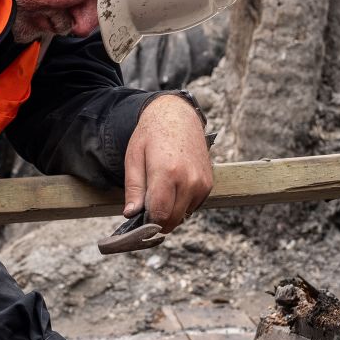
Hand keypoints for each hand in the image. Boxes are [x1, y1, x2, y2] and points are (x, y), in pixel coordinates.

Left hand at [123, 94, 211, 232]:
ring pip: (182, 215)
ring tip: (159, 192)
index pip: (159, 215)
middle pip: (172, 219)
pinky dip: (180, 205)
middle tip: (145, 208)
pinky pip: (192, 207)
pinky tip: (172, 187)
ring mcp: (201, 183)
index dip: (146, 223)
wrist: (177, 115)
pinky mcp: (208, 184)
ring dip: (169, 212)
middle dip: (156, 220)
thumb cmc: (151, 135)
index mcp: (167, 173)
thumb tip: (130, 215)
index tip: (138, 220)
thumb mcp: (134, 158)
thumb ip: (133, 189)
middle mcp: (189, 180)